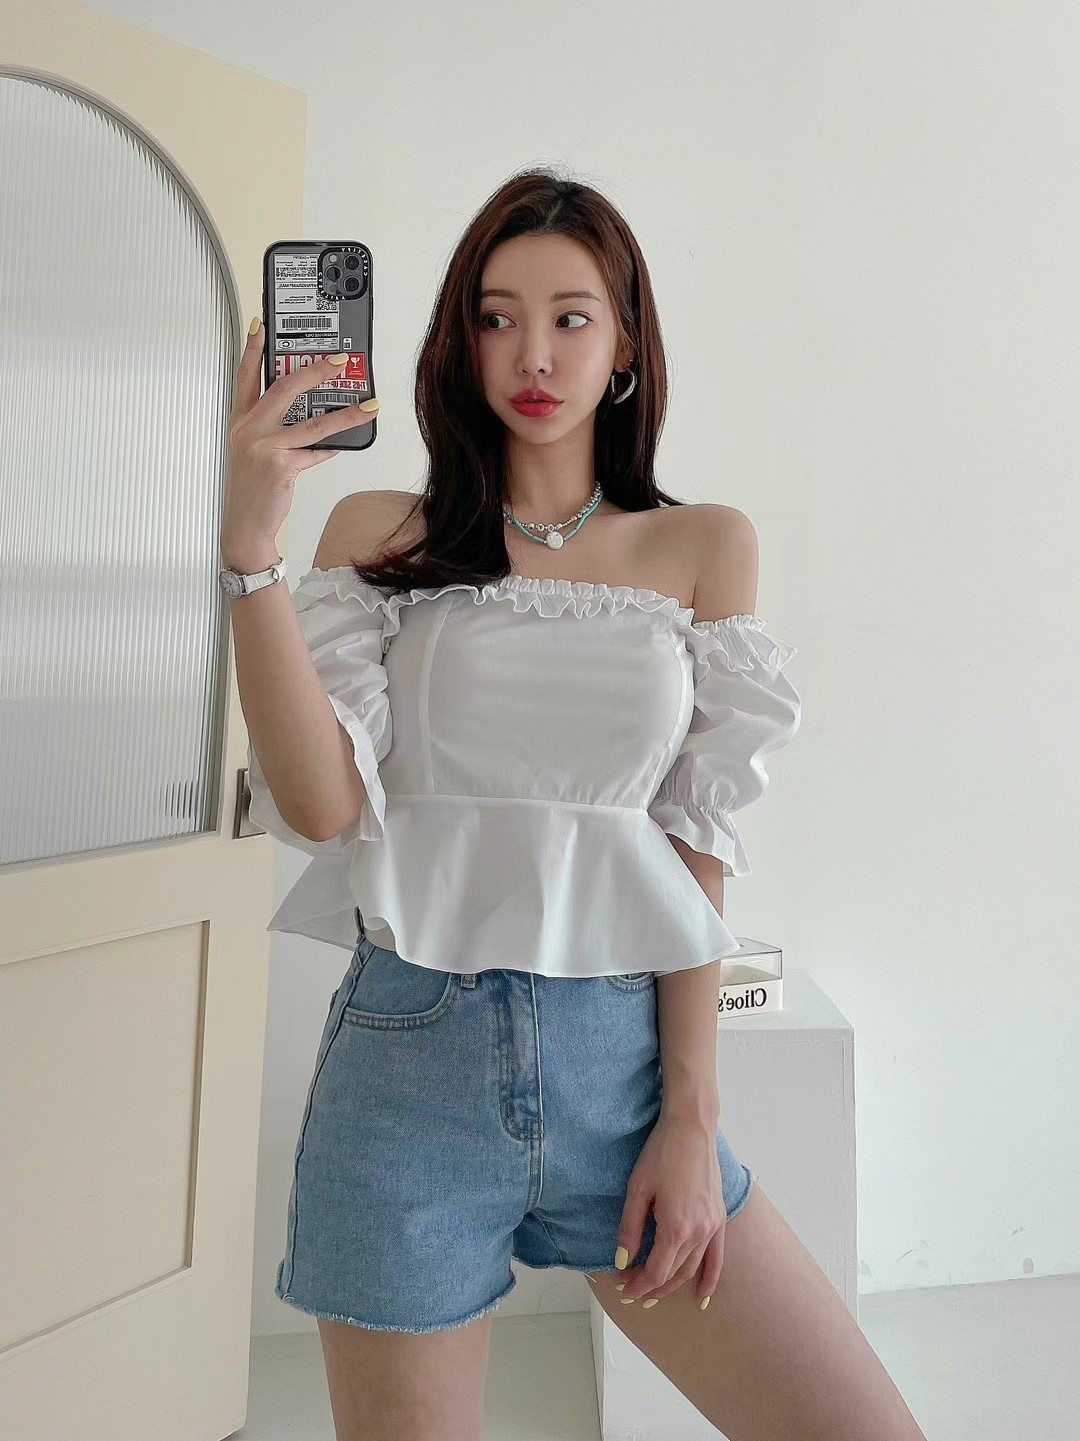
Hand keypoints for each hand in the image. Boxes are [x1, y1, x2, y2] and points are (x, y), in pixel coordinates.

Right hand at [220, 319, 375, 553]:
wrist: (244, 525)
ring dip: (346, 414)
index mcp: (241, 420)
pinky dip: (332, 449)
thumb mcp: (255, 451)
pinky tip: (343, 445)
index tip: (262, 324)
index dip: (253, 349)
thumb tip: (312, 415)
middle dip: (315, 370)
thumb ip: (277, 430)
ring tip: (369, 405)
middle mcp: (250, 429)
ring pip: (313, 423)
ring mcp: (264, 447)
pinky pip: (316, 452)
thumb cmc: (251, 488)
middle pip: (284, 388)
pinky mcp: (281, 467)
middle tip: (339, 360)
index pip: (246, 376)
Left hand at [610, 1112, 726, 1308]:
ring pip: (692, 1268)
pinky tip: (702, 1296)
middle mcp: (699, 1233)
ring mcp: (713, 1226)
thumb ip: (630, 1229)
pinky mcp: (720, 1218)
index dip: (638, 1283)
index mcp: (676, 1228)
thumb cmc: (661, 1154)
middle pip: (673, 1273)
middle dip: (651, 1286)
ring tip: (655, 1292)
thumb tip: (623, 1261)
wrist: (691, 1129)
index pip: (656, 1271)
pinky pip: (717, 1257)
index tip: (622, 1286)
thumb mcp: (637, 1190)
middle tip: (631, 1289)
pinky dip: (710, 1279)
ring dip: (673, 1284)